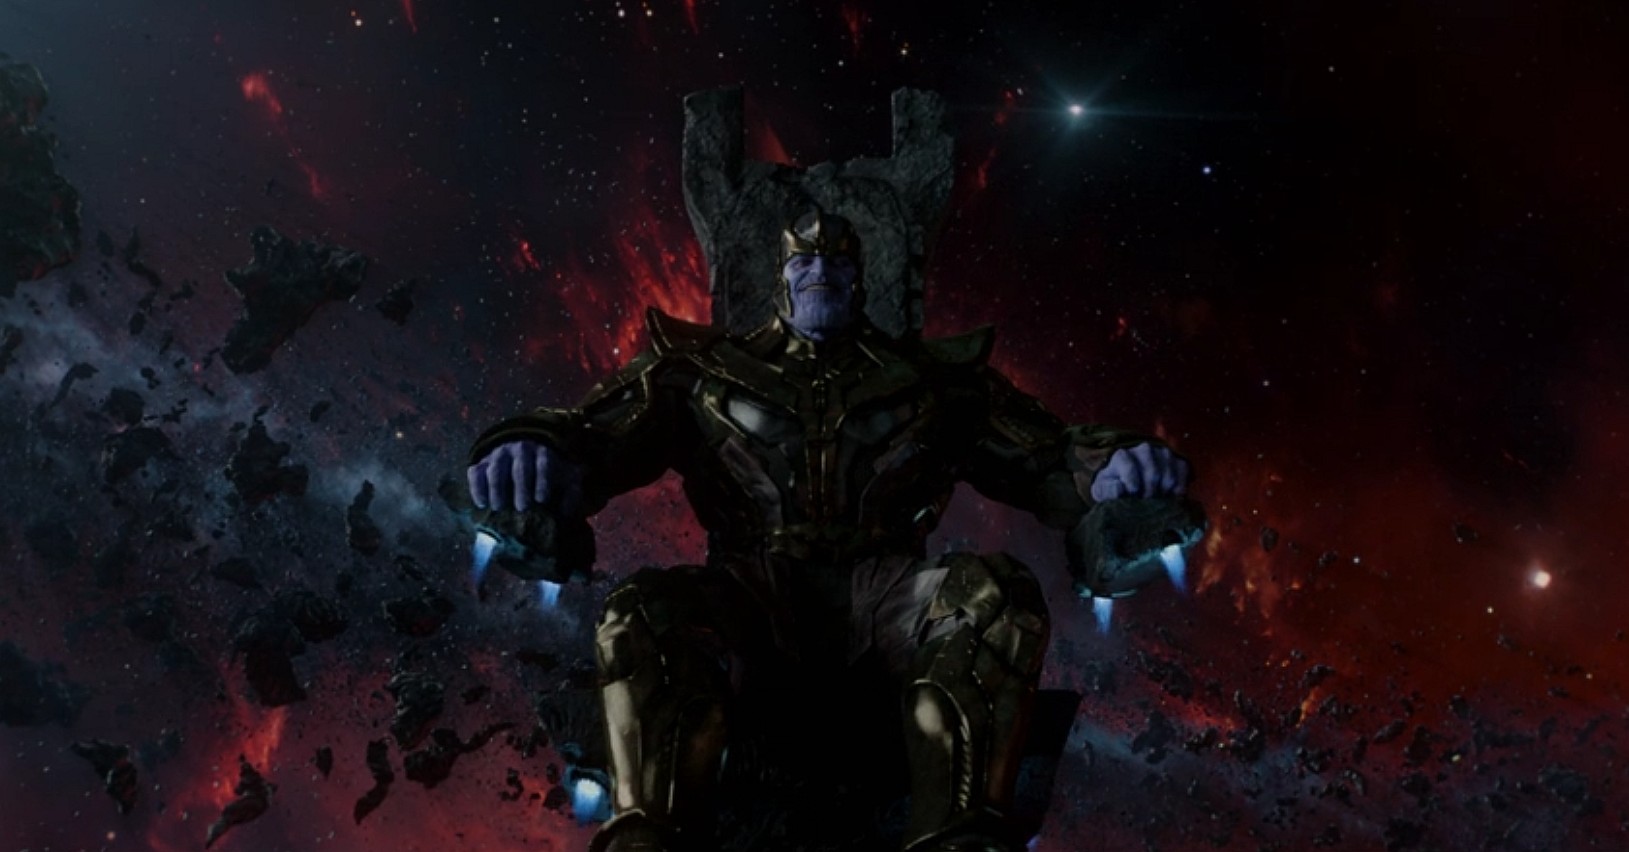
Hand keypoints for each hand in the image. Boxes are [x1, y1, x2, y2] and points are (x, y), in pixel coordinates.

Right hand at [467, 440, 583, 514]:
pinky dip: (477, 486)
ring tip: (499, 507)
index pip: (543, 464)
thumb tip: (565, 512)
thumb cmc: (548, 470)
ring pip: (496, 469)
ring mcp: (499, 454)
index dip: (542, 481)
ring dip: (497, 488)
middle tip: (521, 508)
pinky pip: (476, 471)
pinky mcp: (483, 461)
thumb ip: (571, 493)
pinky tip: (481, 503)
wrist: (525, 448)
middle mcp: (520, 449)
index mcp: (543, 452)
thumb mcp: (565, 477)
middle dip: (521, 488)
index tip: (542, 499)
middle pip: (519, 468)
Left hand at [1089, 442, 1189, 501]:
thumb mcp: (1103, 492)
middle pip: (1153, 473)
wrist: (1130, 485)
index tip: (1133, 496)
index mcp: (1122, 455)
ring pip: (1169, 475)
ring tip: (1155, 500)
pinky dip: (1178, 488)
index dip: (1133, 486)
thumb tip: (1120, 488)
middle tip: (1145, 503)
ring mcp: (1162, 453)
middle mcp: (1144, 449)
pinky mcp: (1177, 460)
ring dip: (1163, 492)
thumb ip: (1107, 491)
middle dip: (1150, 493)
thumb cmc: (1115, 488)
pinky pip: (1183, 472)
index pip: (1130, 468)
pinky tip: (1170, 496)